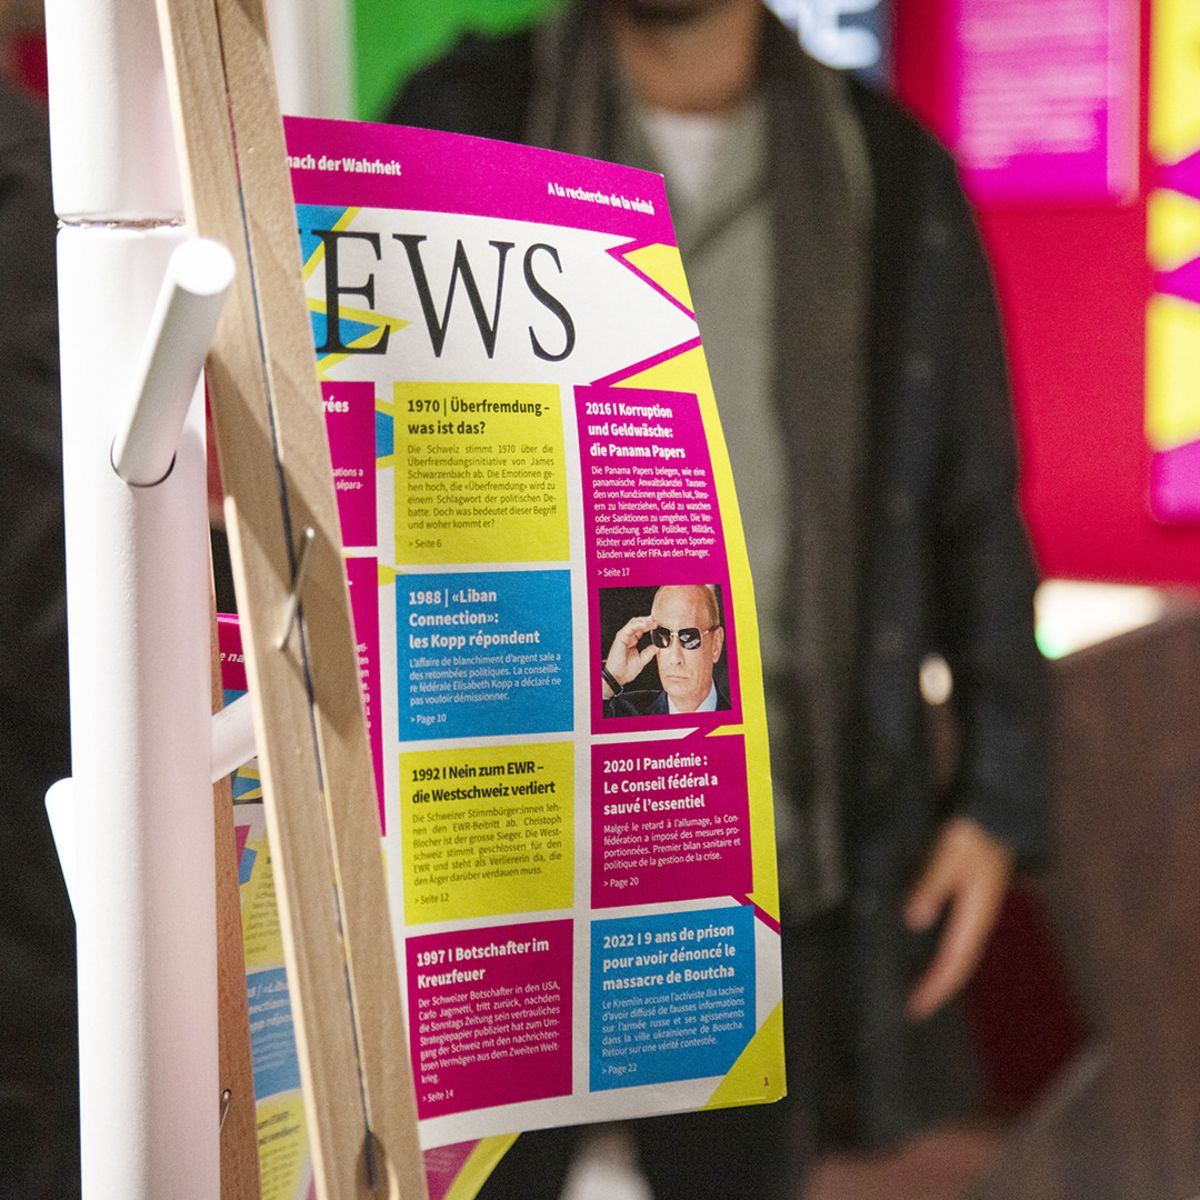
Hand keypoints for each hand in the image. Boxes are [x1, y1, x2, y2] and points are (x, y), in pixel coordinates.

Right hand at [603, 614, 659, 696]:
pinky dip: (638, 625)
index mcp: (632, 641)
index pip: (642, 629)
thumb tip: (658, 647)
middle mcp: (628, 637)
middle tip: (657, 621)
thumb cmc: (625, 671)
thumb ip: (649, 652)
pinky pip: (630, 627)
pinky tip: (646, 625)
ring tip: (653, 622)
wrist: (617, 677)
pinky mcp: (621, 637)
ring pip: (634, 622)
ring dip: (644, 621)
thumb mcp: (642, 660)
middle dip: (648, 621)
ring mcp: (624, 636)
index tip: (659, 626)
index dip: (650, 626)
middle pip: (638, 623)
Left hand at [903, 816, 1013, 1021]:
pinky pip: (958, 936)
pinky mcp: (973, 899)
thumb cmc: (973, 833)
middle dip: (938, 988)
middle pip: (958, 964)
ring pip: (959, 951)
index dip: (935, 987)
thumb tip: (915, 920)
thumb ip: (930, 887)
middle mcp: (978, 918)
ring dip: (941, 972)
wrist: (996, 812)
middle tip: (915, 1007)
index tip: (917, 1007)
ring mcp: (977, 910)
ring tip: (921, 987)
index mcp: (975, 914)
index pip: (954, 963)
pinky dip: (944, 951)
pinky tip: (931, 951)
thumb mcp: (946, 857)